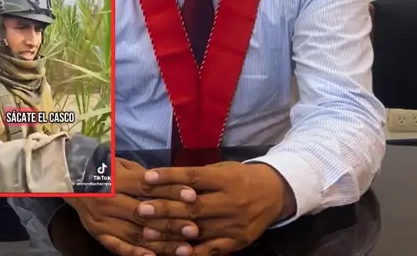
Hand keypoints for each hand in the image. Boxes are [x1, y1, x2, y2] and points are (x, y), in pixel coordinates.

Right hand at [64, 158, 198, 255]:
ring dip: (162, 243)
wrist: (70, 181)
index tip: (193, 197)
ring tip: (185, 249)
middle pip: (144, 214)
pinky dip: (136, 254)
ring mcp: (102, 221)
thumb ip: (143, 176)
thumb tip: (175, 184)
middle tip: (195, 229)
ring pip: (135, 234)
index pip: (147, 188)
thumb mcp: (121, 165)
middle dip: (172, 223)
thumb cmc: (101, 170)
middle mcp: (108, 202)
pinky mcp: (98, 234)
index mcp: (115, 181)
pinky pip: (118, 247)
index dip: (171, 192)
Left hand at [137, 162, 293, 254]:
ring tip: (148, 232)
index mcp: (225, 179)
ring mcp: (235, 224)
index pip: (193, 177)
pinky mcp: (238, 241)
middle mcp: (230, 202)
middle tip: (141, 210)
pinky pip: (212, 249)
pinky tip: (175, 252)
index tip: (147, 178)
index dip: (169, 177)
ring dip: (171, 233)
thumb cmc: (239, 177)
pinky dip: (193, 252)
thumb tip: (162, 178)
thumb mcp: (221, 169)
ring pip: (199, 230)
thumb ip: (197, 177)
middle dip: (165, 209)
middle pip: (193, 207)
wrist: (275, 193)